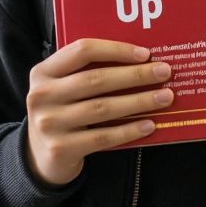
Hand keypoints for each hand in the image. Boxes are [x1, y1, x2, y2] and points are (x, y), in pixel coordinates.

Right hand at [24, 39, 172, 186]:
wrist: (40, 156)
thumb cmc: (62, 112)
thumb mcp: (63, 87)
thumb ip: (86, 71)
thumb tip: (141, 60)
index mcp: (43, 72)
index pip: (82, 50)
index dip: (116, 49)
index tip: (145, 54)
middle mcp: (42, 95)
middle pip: (96, 79)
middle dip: (135, 75)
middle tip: (164, 72)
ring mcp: (49, 123)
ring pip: (102, 108)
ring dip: (138, 101)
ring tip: (165, 97)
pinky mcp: (60, 148)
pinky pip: (102, 137)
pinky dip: (128, 130)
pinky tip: (149, 124)